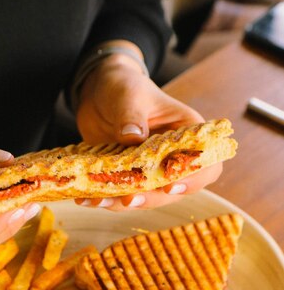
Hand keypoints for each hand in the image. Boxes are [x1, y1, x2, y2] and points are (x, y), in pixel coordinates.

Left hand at [75, 45, 221, 210]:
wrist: (99, 91)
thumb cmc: (124, 85)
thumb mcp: (129, 95)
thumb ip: (132, 115)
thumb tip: (133, 137)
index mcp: (187, 134)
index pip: (204, 163)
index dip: (192, 179)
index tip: (169, 186)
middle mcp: (172, 156)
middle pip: (173, 189)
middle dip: (150, 198)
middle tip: (128, 200)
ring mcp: (148, 169)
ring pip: (144, 196)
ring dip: (122, 203)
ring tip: (99, 201)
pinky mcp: (126, 176)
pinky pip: (119, 193)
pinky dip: (104, 198)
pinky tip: (85, 198)